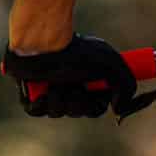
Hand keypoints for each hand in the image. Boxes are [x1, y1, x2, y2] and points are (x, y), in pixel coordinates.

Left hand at [1, 34, 137, 117]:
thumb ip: (126, 87)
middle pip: (77, 112)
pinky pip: (36, 112)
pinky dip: (41, 102)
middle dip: (78, 102)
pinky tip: (43, 86)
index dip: (96, 104)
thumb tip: (118, 110)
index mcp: (87, 79)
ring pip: (57, 112)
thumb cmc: (77, 50)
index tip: (95, 93)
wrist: (44, 42)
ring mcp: (48, 90)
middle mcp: (68, 86)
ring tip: (55, 80)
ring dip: (60, 98)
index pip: (96, 108)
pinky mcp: (28, 94)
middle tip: (75, 85)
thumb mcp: (112, 65)